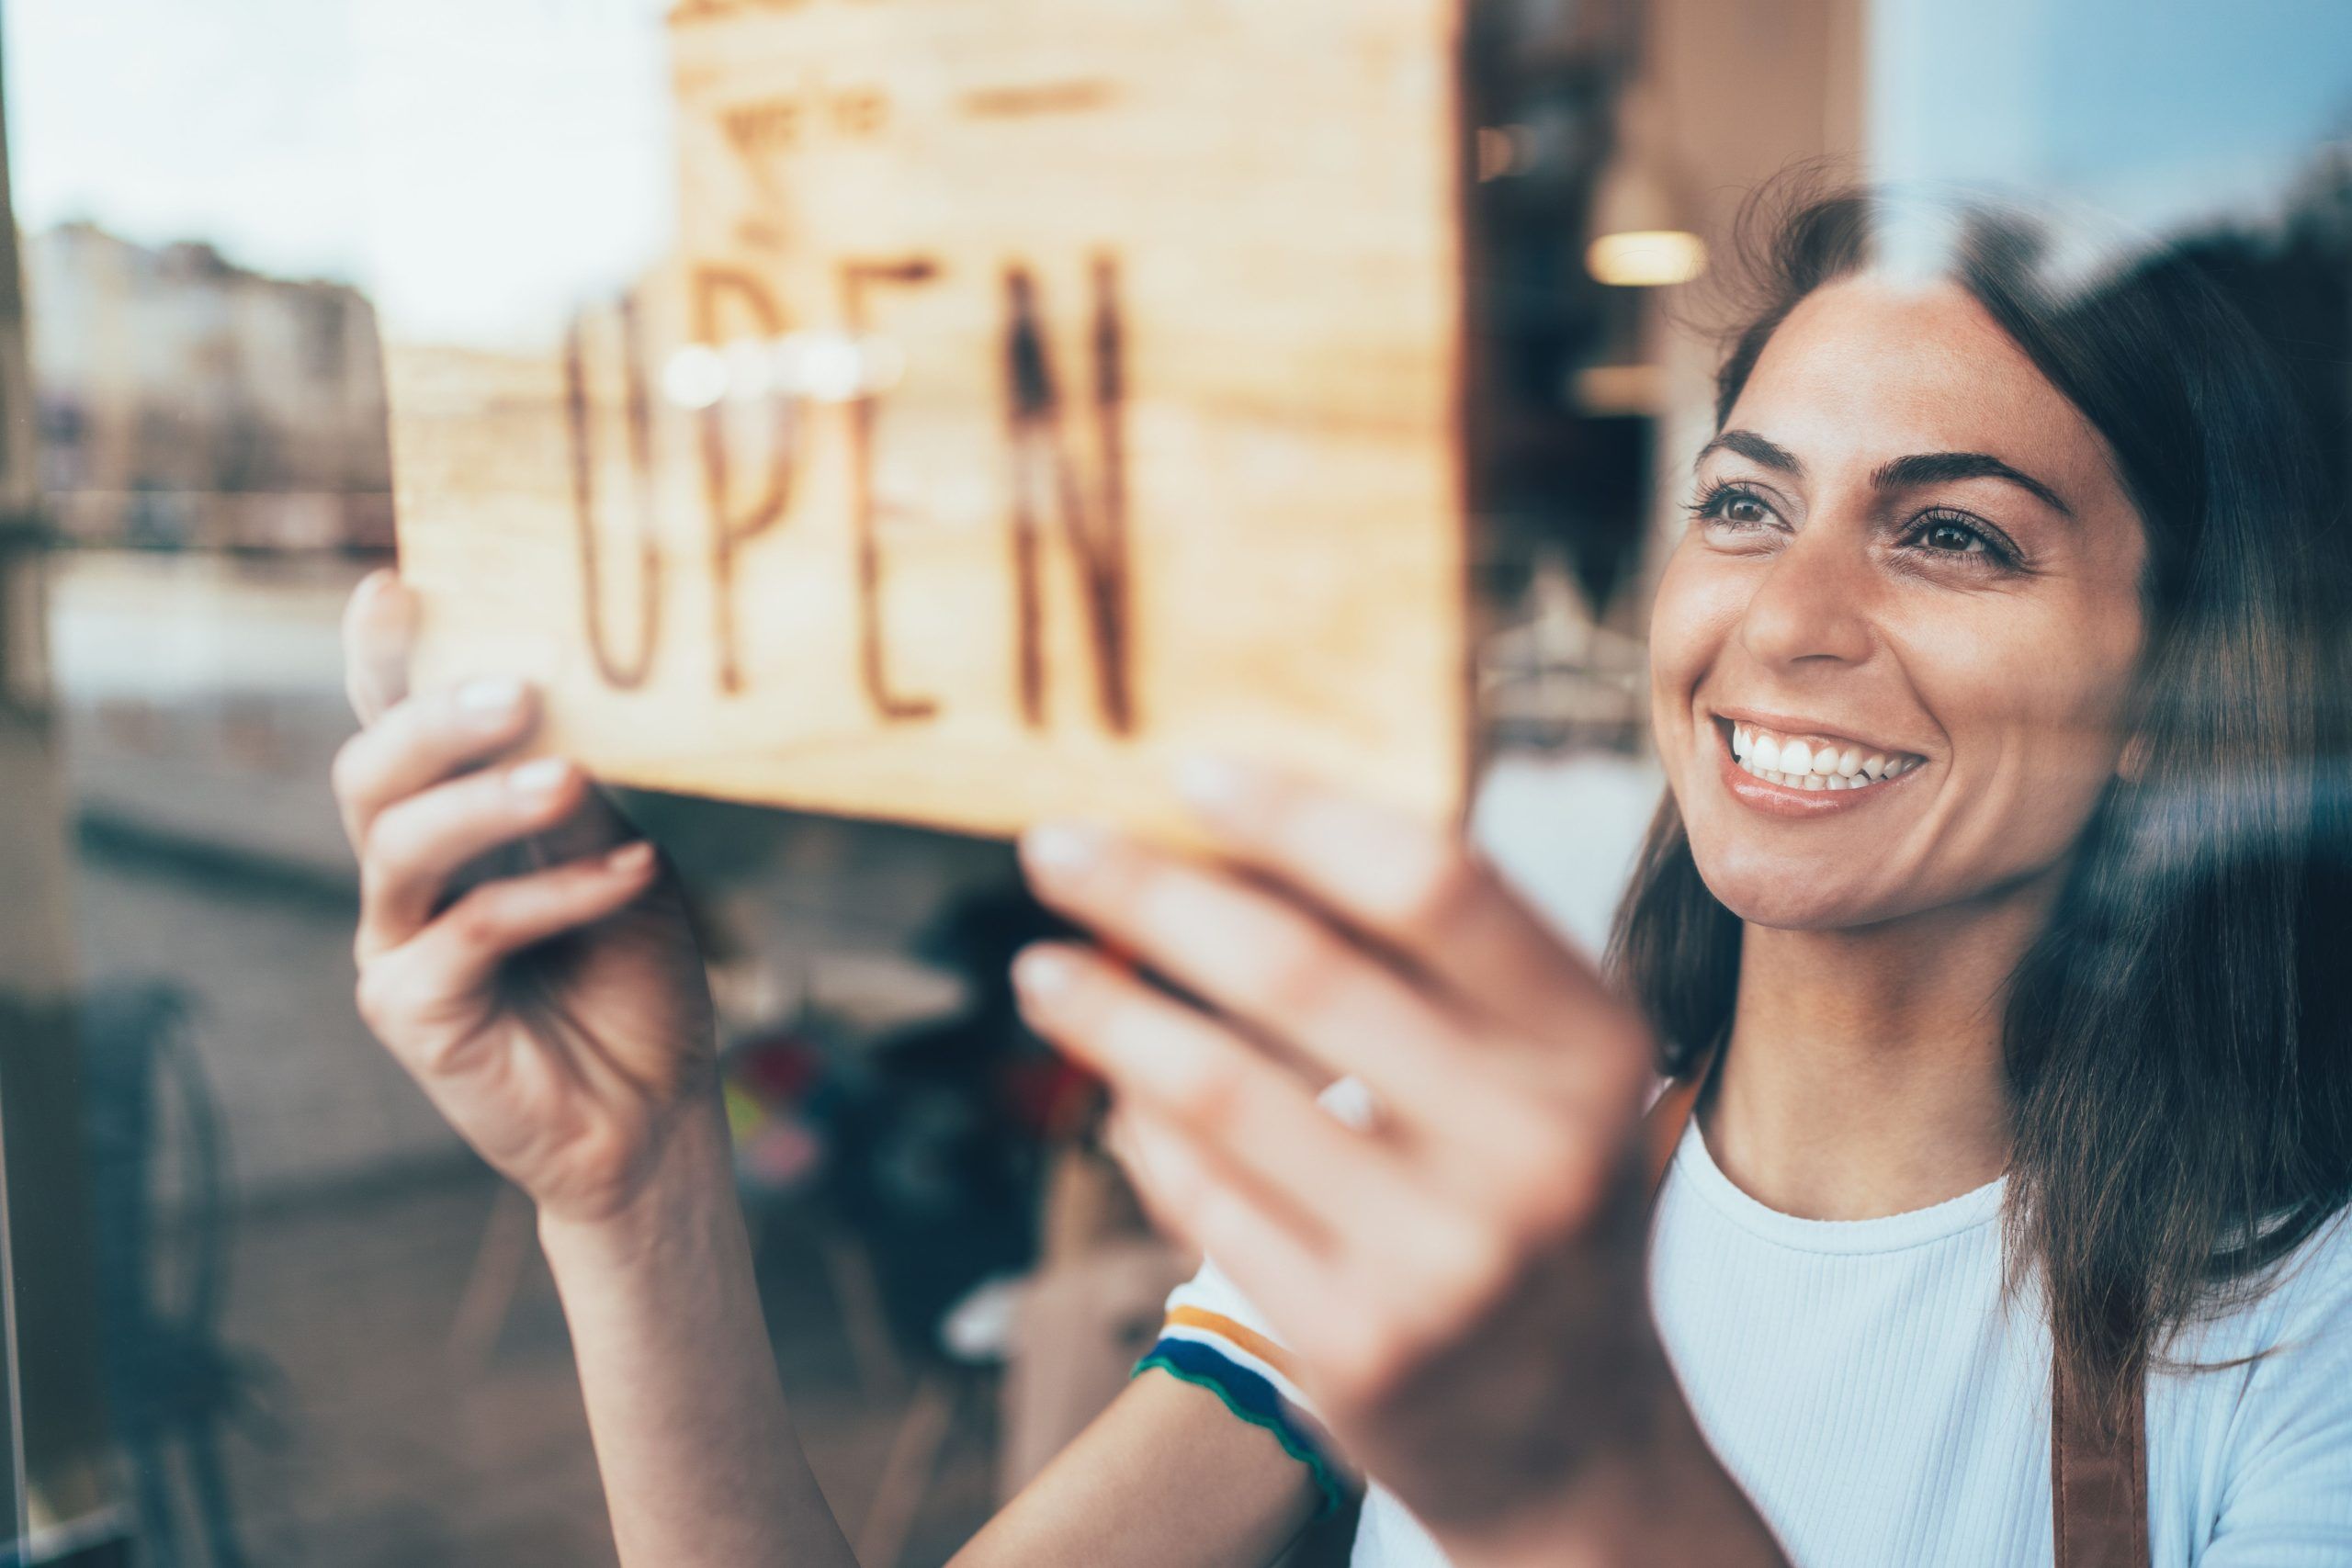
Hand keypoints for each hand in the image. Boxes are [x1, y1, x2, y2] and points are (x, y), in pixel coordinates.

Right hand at [332, 569, 720, 1223]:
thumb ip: (582, 795)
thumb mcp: (625, 862)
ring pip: (400, 843)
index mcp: (450, 822)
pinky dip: (554, 895)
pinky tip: (631, 876)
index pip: (399, 725)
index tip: (395, 585)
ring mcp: (398, 943)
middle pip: (371, 772)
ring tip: (567, 775)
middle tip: (518, 688)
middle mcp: (406, 876)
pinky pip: (470, 932)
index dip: (384, 660)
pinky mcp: (412, 1012)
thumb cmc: (636, 979)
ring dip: (485, 800)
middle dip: (434, 719)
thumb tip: (561, 701)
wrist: (656, 1115)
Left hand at [1009, 762, 1701, 1559]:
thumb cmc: (1535, 1205)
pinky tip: (1114, 1092)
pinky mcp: (1359, 1347)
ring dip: (1107, 1010)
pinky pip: (1203, 1198)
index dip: (1296, 813)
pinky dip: (1142, 1128)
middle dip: (1152, 892)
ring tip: (1042, 968)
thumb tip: (1240, 832)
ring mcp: (1446, 1259)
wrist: (1574, 1443)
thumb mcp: (1545, 1078)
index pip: (1432, 883)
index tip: (1186, 772)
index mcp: (1592, 1048)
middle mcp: (1537, 1148)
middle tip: (1053, 845)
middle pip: (1299, 968)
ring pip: (1219, 1086)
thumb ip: (1437, 967)